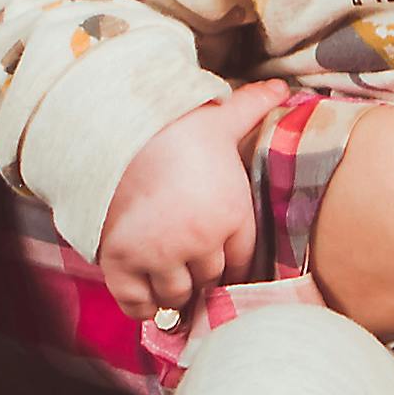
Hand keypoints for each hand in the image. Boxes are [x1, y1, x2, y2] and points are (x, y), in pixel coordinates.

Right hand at [99, 82, 277, 319]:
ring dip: (173, 290)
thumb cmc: (171, 126)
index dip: (231, 263)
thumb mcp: (219, 118)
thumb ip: (251, 109)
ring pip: (176, 295)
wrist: (111, 130)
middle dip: (201, 274)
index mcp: (231, 213)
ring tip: (166, 276)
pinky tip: (144, 293)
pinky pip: (138, 304)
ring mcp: (159, 255)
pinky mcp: (122, 263)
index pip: (242, 261)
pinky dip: (142, 305)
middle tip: (189, 266)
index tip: (221, 262)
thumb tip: (282, 89)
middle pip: (209, 279)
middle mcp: (200, 241)